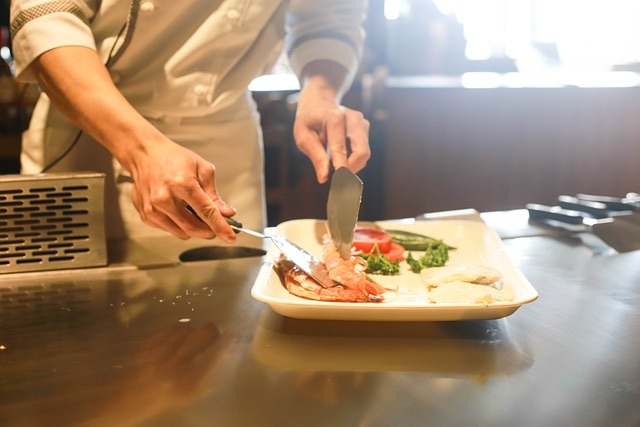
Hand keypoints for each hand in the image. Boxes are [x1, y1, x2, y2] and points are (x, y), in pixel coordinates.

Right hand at [126, 136, 237, 241]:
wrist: (145, 154)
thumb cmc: (173, 158)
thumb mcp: (202, 170)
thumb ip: (214, 195)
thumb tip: (227, 214)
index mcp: (181, 183)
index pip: (206, 212)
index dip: (221, 227)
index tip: (230, 237)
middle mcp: (164, 198)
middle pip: (194, 228)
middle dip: (210, 231)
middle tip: (216, 224)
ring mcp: (153, 209)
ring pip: (183, 233)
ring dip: (194, 228)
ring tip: (193, 210)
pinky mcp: (146, 215)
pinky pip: (170, 230)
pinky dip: (179, 224)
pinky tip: (178, 209)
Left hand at [294, 63, 370, 183]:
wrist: (319, 101)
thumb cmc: (308, 120)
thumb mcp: (303, 136)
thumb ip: (315, 156)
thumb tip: (324, 177)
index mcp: (334, 118)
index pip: (340, 148)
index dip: (342, 169)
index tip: (341, 184)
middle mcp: (352, 118)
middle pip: (362, 152)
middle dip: (352, 169)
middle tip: (338, 179)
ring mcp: (361, 122)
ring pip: (364, 153)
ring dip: (351, 164)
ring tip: (334, 162)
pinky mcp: (365, 127)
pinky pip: (363, 150)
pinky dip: (352, 158)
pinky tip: (340, 153)